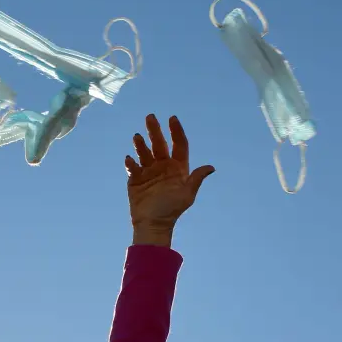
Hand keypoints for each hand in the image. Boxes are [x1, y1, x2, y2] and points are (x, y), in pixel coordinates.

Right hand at [125, 114, 214, 247]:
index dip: (176, 131)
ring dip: (141, 144)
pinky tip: (130, 159)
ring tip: (137, 137)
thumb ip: (196, 178)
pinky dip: (131, 162)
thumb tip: (211, 167)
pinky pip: (132, 167)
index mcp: (177, 168)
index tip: (172, 118)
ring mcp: (148, 172)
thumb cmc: (172, 210)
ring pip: (144, 152)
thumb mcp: (187, 194)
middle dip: (155, 130)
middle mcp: (163, 166)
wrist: (153, 224)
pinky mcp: (135, 179)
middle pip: (159, 144)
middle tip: (150, 117)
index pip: (179, 145)